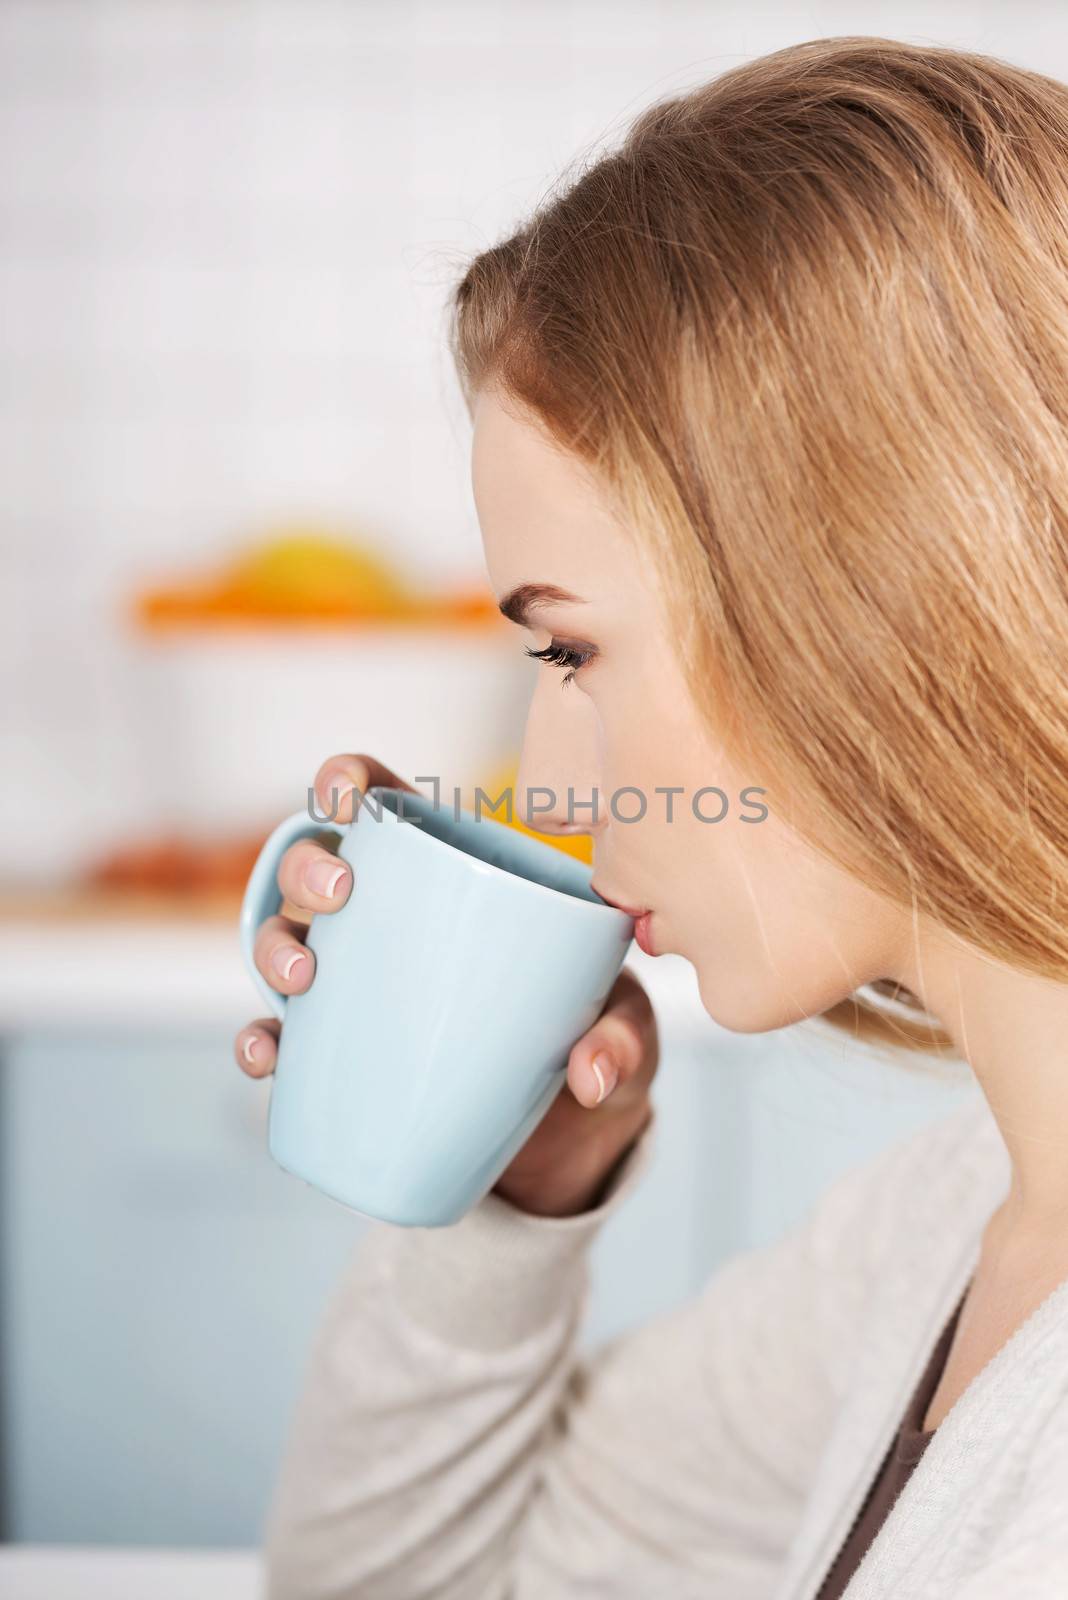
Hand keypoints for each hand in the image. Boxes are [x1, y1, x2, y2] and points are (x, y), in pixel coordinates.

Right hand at [234, 752, 658, 1219]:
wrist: (566, 1135)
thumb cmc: (588, 1038)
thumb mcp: (621, 1026)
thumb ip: (619, 1038)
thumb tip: (589, 1076)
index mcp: (452, 875)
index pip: (386, 805)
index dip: (348, 782)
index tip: (345, 795)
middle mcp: (386, 918)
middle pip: (316, 864)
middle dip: (308, 865)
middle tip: (340, 893)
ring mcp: (353, 984)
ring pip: (281, 938)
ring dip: (274, 945)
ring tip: (304, 976)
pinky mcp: (335, 1056)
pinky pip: (278, 1037)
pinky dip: (260, 1043)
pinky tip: (267, 1056)